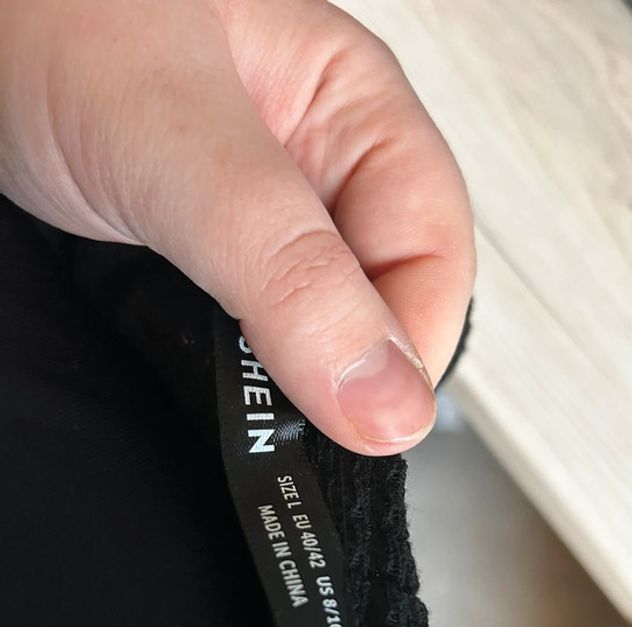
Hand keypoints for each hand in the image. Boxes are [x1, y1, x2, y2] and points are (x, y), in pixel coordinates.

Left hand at [0, 0, 473, 454]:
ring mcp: (251, 216)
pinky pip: (243, 333)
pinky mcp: (196, 254)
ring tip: (238, 400)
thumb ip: (292, 273)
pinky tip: (203, 377)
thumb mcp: (184, 145)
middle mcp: (312, 168)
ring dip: (282, 380)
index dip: (411, 350)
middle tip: (286, 422)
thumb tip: (388, 400)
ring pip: (313, 327)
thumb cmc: (40, 13)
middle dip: (345, 374)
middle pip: (382, 301)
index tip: (361, 423)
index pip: (433, 257)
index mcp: (353, 111)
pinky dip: (228, 372)